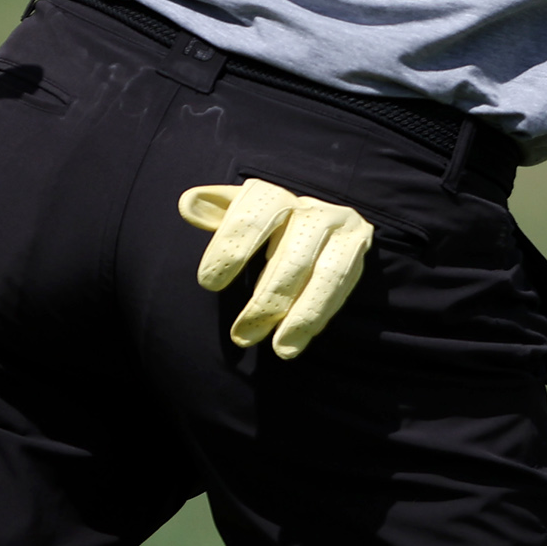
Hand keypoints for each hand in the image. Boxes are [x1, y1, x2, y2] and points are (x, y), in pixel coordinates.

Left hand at [180, 179, 375, 358]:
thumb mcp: (238, 215)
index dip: (232, 247)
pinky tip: (299, 339)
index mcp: (275, 197)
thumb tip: (189, 203)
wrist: (316, 225)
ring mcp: (342, 227)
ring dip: (303, 314)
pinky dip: (321, 314)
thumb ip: (215, 212)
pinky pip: (343, 286)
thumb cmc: (264, 227)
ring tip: (281, 348)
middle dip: (267, 300)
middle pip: (293, 256)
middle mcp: (312, 209)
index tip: (209, 283)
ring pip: (326, 273)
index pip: (254, 215)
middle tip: (242, 336)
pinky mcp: (357, 249)